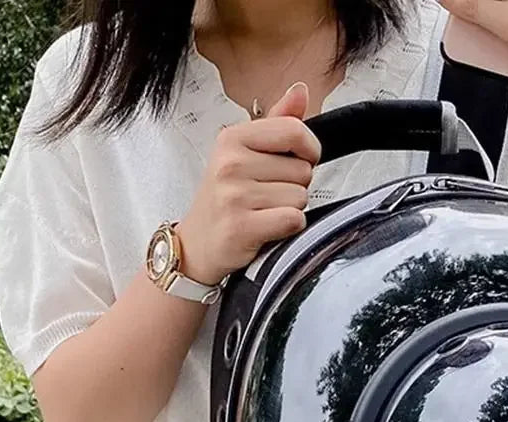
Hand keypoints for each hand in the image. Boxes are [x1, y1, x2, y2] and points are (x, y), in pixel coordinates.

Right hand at [177, 82, 319, 285]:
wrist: (197, 245)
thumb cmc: (225, 198)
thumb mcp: (244, 153)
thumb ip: (277, 123)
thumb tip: (301, 90)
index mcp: (232, 138)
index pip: (294, 130)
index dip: (310, 149)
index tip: (300, 160)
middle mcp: (230, 163)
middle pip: (302, 169)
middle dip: (294, 186)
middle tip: (266, 196)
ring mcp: (234, 195)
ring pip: (300, 197)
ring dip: (290, 208)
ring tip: (263, 212)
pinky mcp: (242, 226)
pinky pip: (294, 220)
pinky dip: (289, 228)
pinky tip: (267, 228)